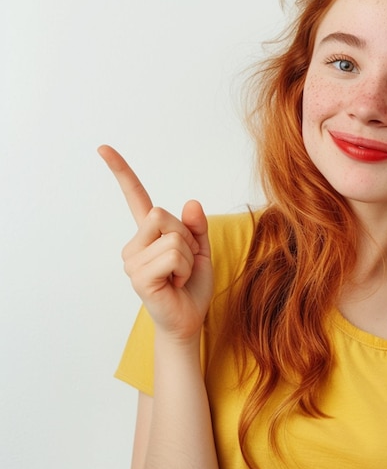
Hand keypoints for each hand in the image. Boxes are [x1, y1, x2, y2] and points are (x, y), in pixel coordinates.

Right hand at [98, 145, 212, 341]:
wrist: (188, 320)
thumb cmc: (191, 285)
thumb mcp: (201, 250)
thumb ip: (196, 226)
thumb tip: (191, 202)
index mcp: (148, 234)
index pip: (134, 197)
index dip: (121, 172)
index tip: (103, 148)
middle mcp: (135, 244)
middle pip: (163, 214)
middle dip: (186, 236)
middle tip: (185, 261)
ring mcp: (133, 261)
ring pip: (173, 236)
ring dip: (188, 256)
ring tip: (180, 275)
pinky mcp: (139, 277)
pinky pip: (173, 254)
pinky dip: (184, 268)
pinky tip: (175, 283)